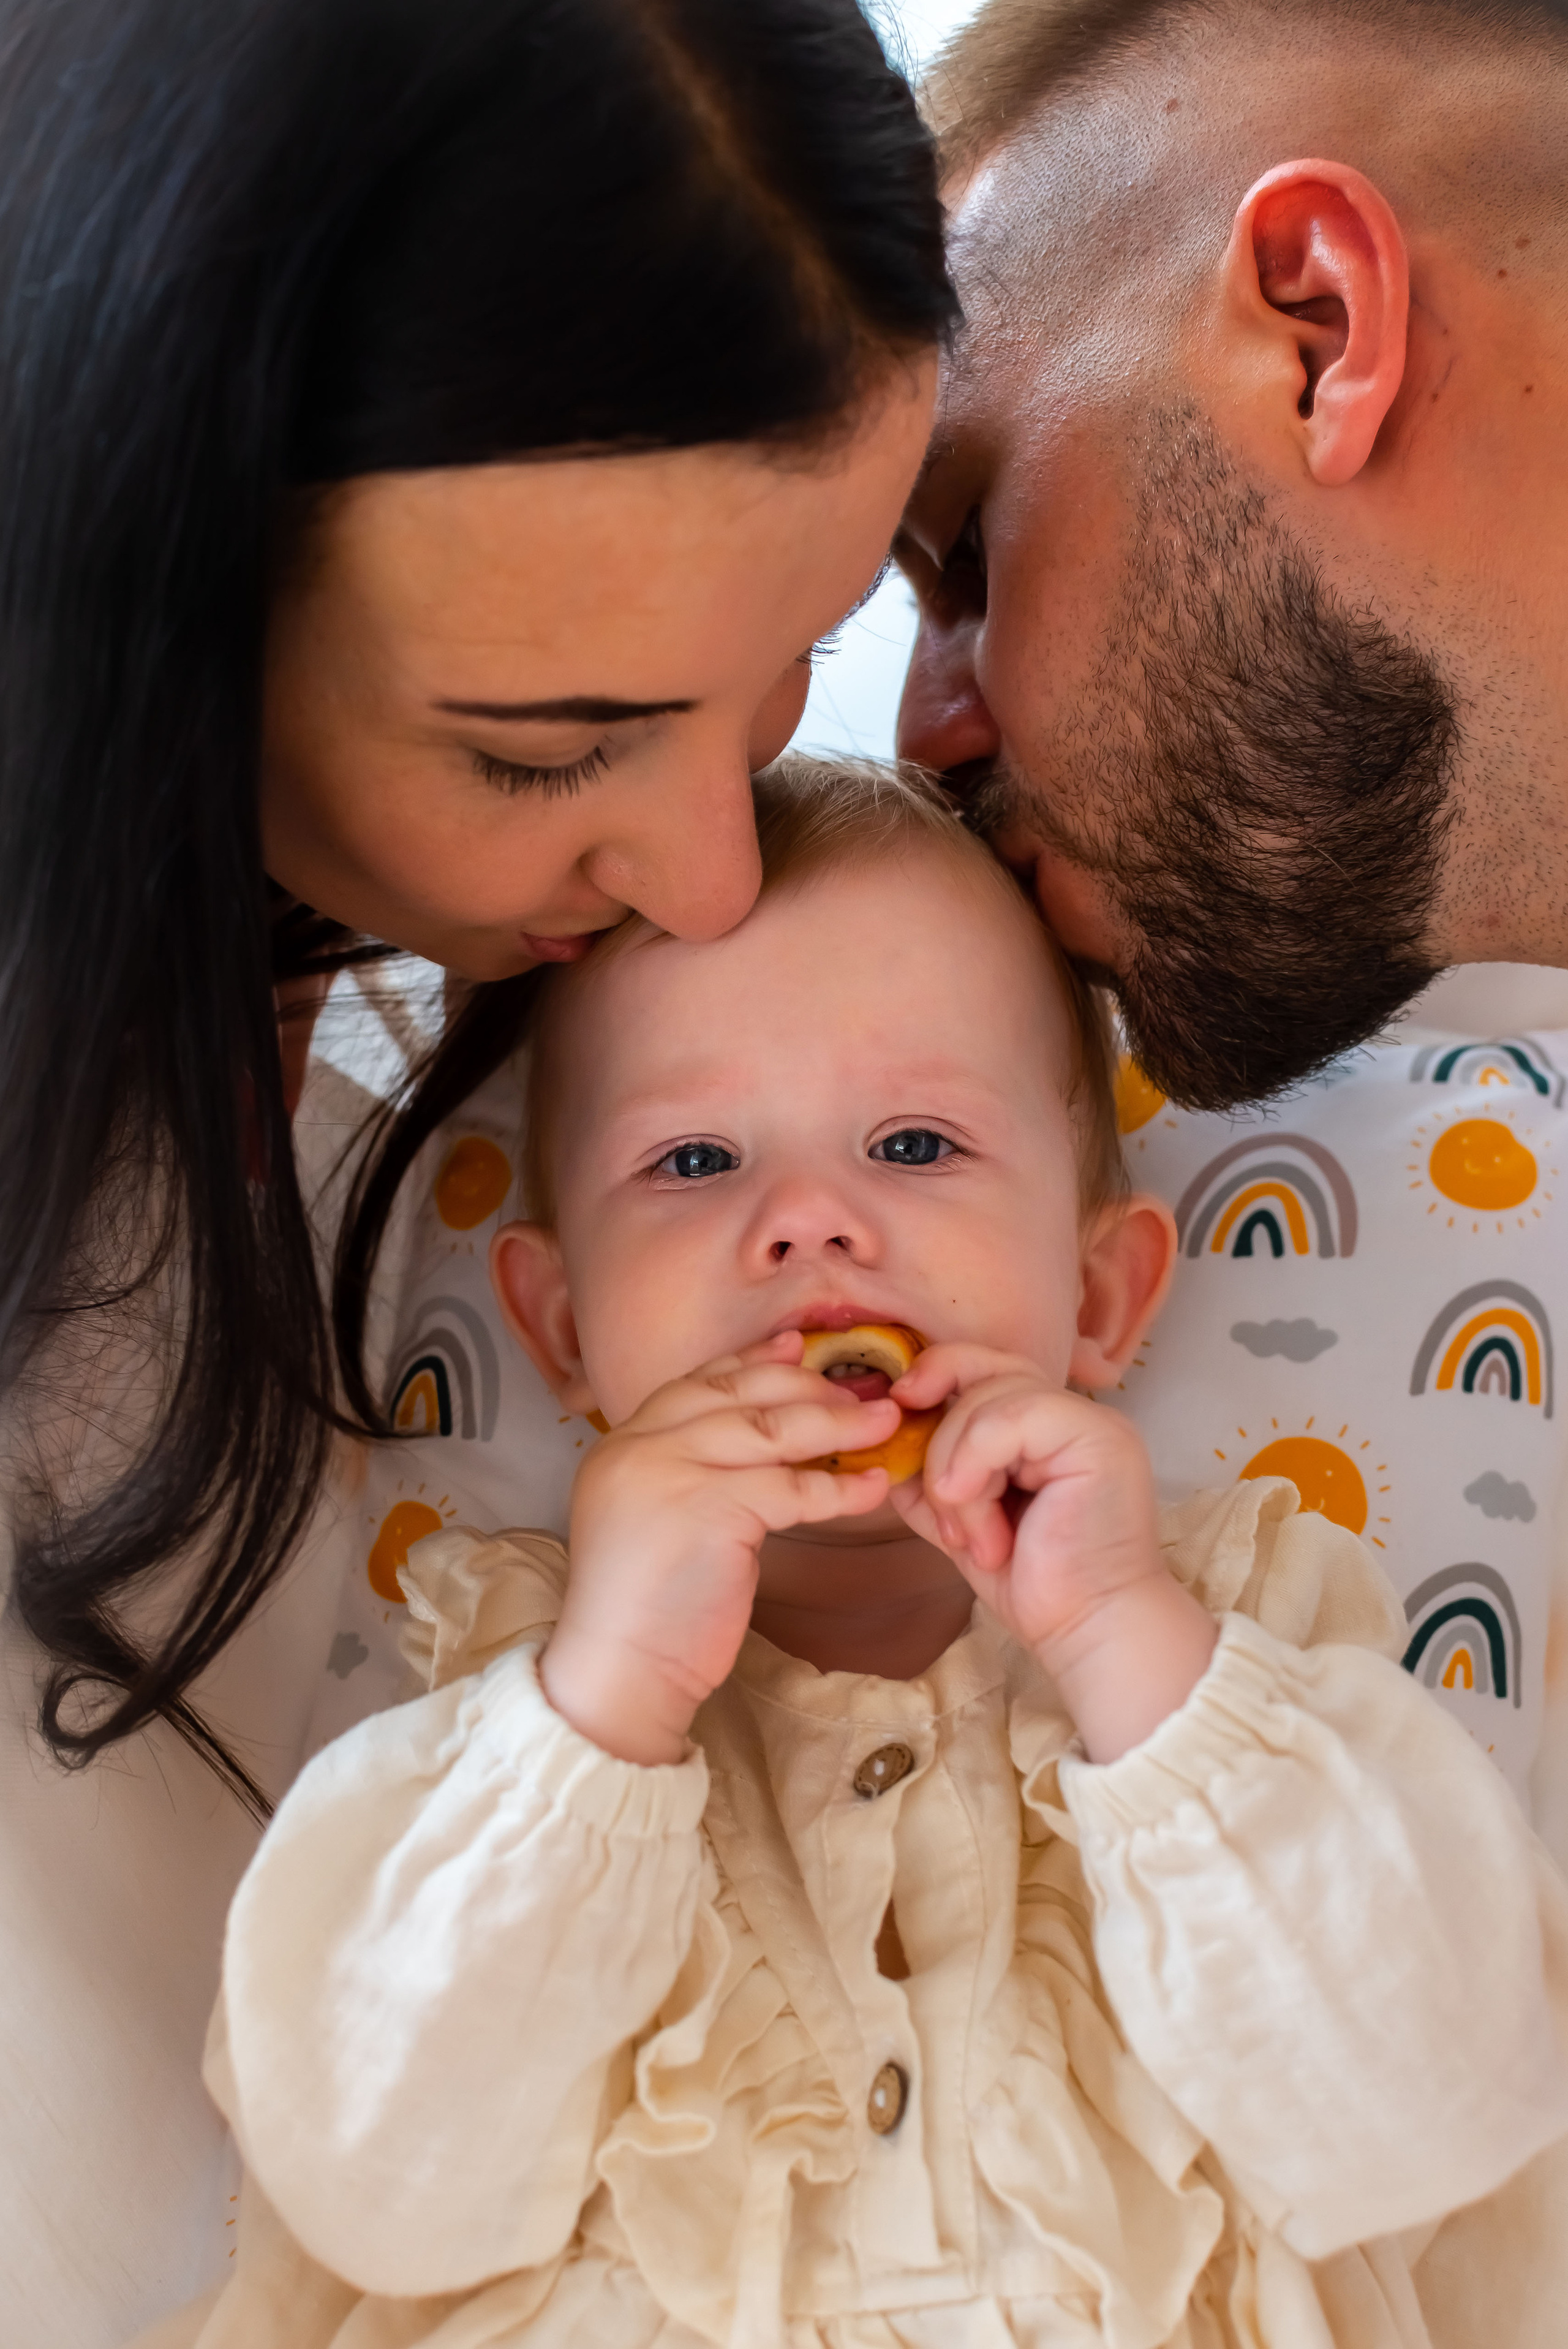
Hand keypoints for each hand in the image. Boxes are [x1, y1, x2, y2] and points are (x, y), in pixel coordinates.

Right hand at [541, 1334, 895, 1765]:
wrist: (619, 1672)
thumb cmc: (648, 1610)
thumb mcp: (661, 1519)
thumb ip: (693, 1472)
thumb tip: (765, 1443)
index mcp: (622, 1443)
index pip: (696, 1381)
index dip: (752, 1360)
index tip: (798, 1348)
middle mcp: (639, 1446)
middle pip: (737, 1391)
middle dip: (806, 1386)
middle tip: (863, 1393)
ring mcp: (669, 1471)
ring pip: (770, 1428)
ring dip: (836, 1425)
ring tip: (885, 1425)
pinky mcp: (708, 1509)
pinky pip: (791, 1487)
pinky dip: (840, 1488)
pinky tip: (874, 1488)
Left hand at [889, 1345, 1216, 1762]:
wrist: (1084, 1630)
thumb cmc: (1031, 1582)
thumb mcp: (960, 1518)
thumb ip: (929, 1476)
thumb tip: (885, 1441)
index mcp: (1045, 1426)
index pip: (984, 1368)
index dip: (936, 1377)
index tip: (900, 1409)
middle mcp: (1072, 1413)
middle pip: (984, 1369)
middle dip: (939, 1436)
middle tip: (940, 1501)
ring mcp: (1091, 1420)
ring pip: (990, 1398)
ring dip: (957, 1470)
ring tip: (970, 1535)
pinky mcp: (1099, 1436)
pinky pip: (1011, 1419)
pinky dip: (976, 1467)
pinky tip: (984, 1527)